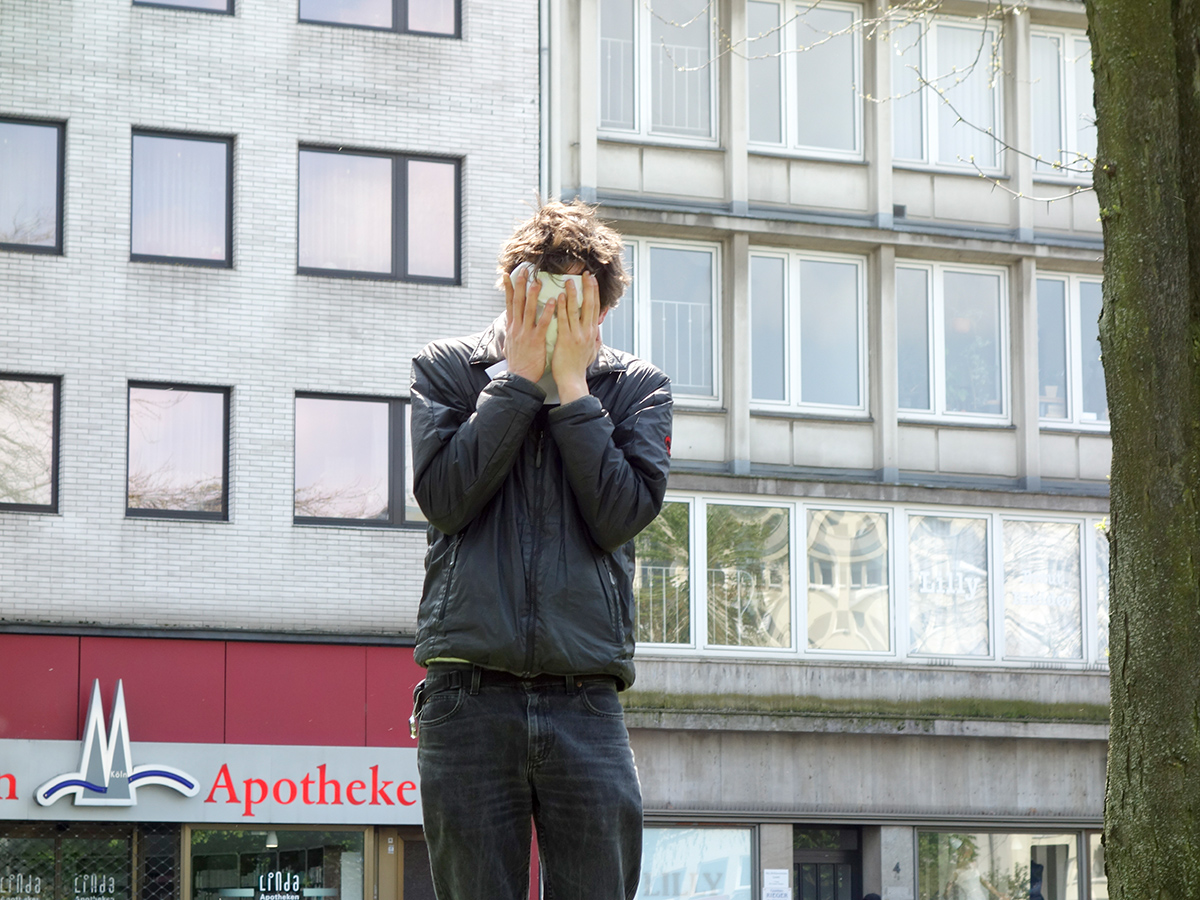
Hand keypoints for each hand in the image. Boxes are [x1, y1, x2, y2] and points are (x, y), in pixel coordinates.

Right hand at [503, 267, 554, 381]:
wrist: (518, 378)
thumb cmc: (518, 362)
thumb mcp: (510, 344)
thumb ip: (512, 331)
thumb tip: (510, 322)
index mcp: (512, 327)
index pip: (508, 303)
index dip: (508, 289)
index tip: (508, 275)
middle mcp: (517, 327)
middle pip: (517, 302)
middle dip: (519, 285)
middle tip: (523, 270)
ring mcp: (525, 333)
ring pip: (528, 309)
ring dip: (533, 294)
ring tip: (537, 281)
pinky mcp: (535, 340)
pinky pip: (542, 323)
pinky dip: (547, 312)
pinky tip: (552, 302)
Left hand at [551, 272, 600, 402]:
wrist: (572, 380)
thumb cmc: (579, 367)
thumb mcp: (592, 351)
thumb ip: (595, 338)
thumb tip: (597, 328)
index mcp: (593, 333)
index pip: (595, 308)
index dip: (594, 292)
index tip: (592, 280)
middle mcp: (587, 332)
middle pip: (589, 305)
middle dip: (588, 288)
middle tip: (585, 274)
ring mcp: (577, 335)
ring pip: (576, 310)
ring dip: (573, 293)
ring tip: (569, 281)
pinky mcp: (565, 339)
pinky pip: (563, 320)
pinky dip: (562, 307)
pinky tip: (559, 297)